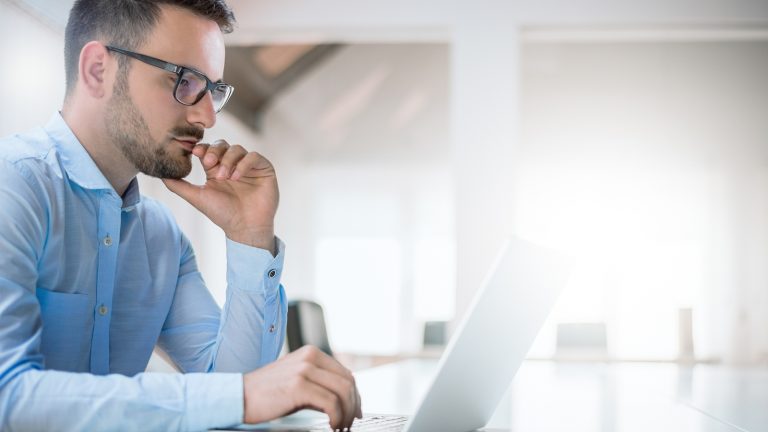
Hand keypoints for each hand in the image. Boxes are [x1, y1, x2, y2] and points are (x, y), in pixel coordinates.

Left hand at [162, 140, 278, 252]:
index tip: (195, 153)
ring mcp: (249, 166)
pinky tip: (236, 177)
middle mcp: (233, 165)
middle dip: (213, 151)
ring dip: (228, 160)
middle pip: (222, 144)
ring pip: (237, 149)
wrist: (245, 227)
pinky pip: (254, 156)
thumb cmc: (222, 214)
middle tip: (207, 164)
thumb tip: (159, 174)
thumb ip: (178, 185)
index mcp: (217, 169)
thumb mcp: (196, 197)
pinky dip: (244, 163)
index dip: (202, 148)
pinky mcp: (264, 169)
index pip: (209, 149)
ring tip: (224, 176)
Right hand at [243, 346, 362, 429]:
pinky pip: (330, 403)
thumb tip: (345, 400)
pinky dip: (337, 417)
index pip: (345, 373)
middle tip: (350, 422)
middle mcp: (310, 357)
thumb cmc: (267, 392)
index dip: (354, 395)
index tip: (355, 411)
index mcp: (311, 353)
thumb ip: (320, 384)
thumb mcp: (297, 380)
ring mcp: (304, 369)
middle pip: (347, 382)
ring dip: (346, 413)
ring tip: (341, 426)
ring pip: (343, 392)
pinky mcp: (299, 386)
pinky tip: (332, 425)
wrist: (239, 396)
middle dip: (353, 405)